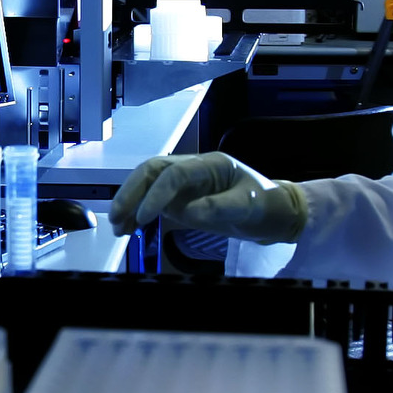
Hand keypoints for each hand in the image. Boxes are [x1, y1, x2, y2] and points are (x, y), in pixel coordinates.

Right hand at [110, 152, 308, 243]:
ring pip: (147, 184)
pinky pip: (153, 201)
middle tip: (117, 216)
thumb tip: (189, 212)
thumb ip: (220, 207)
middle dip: (131, 192)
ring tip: (118, 226)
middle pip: (152, 171)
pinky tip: (127, 228)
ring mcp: (184, 184)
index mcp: (210, 164)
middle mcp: (192, 168)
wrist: (275, 213)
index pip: (174, 173)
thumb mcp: (249, 206)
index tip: (145, 216)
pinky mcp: (181, 199)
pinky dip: (137, 212)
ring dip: (129, 202)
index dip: (156, 193)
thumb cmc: (266, 204)